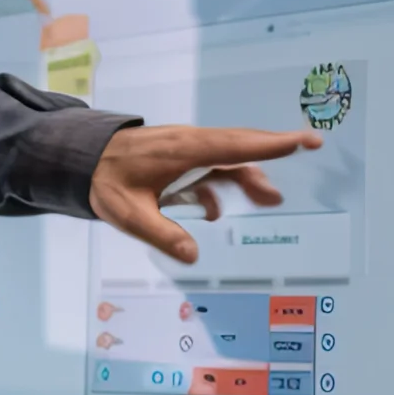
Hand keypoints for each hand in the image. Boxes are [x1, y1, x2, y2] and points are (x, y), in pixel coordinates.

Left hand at [89, 123, 321, 263]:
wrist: (81, 159)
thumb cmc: (105, 181)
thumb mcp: (129, 214)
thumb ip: (162, 234)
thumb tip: (193, 255)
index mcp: (184, 150)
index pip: (235, 146)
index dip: (270, 144)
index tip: (302, 140)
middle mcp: (190, 144)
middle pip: (239, 147)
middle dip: (275, 149)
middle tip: (312, 145)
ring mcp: (185, 149)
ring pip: (226, 159)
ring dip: (247, 178)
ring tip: (269, 199)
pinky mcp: (178, 157)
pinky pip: (208, 168)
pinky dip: (218, 187)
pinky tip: (214, 211)